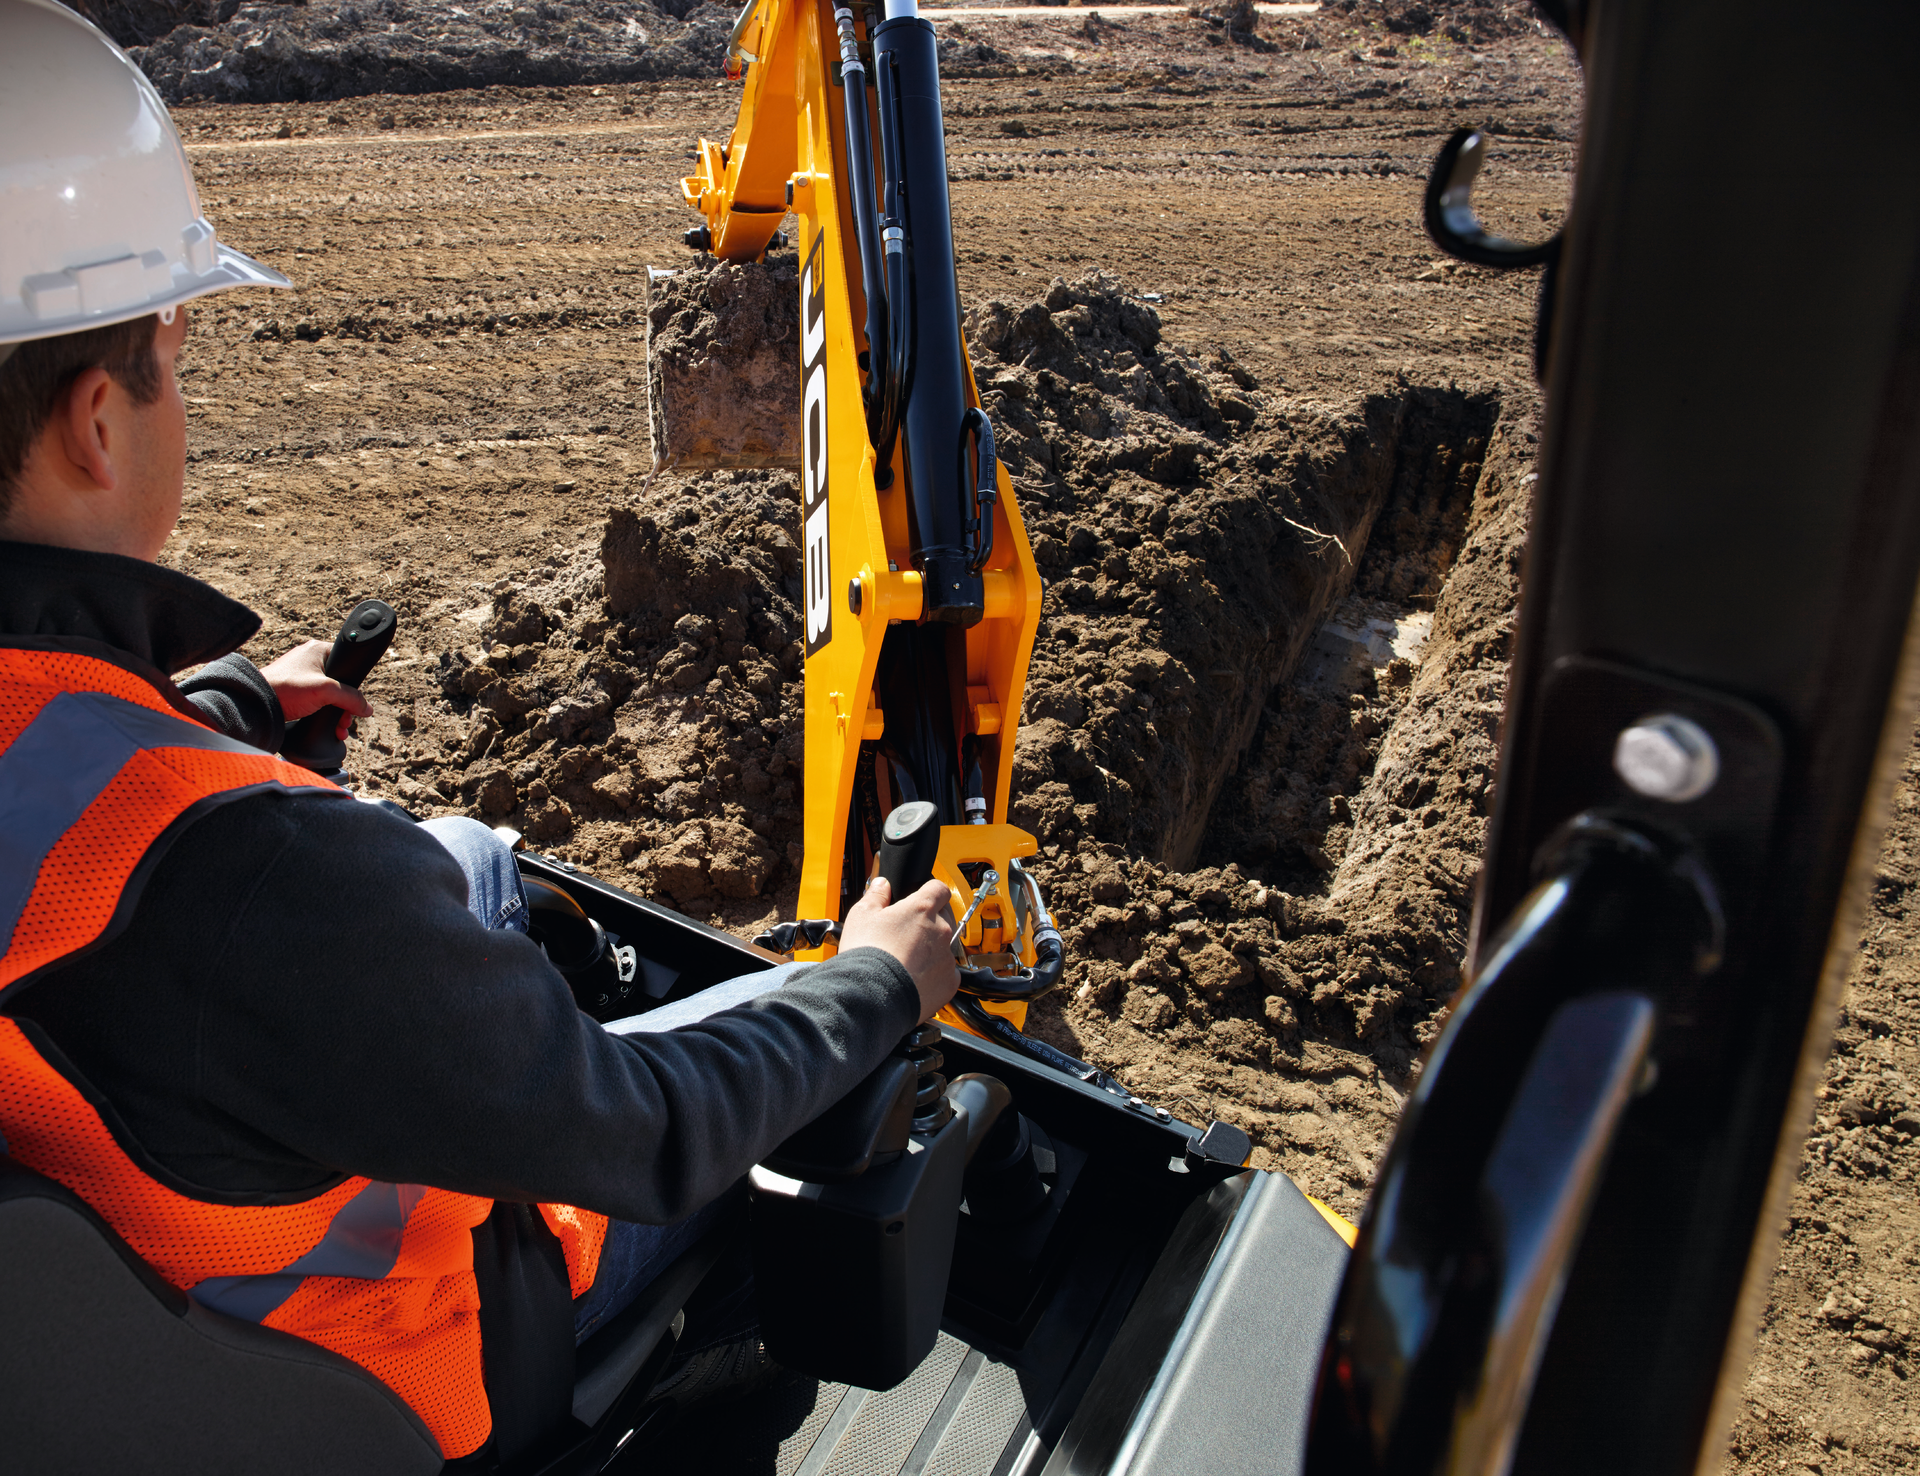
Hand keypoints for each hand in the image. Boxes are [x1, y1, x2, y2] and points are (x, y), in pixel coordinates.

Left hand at [260, 639, 373, 737]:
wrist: (256, 705)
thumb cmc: (285, 688)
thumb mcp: (326, 691)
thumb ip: (351, 697)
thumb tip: (367, 708)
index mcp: (318, 650)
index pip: (347, 662)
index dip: (354, 683)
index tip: (355, 700)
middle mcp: (310, 661)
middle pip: (340, 684)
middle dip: (345, 707)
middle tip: (345, 720)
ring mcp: (302, 677)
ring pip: (330, 696)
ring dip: (337, 714)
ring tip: (338, 729)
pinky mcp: (295, 692)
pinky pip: (318, 702)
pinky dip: (324, 715)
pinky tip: (328, 728)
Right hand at [838, 875, 959, 1023]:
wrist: (873, 995)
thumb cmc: (867, 955)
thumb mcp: (861, 915)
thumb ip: (876, 896)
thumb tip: (882, 885)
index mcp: (921, 909)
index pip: (938, 888)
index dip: (930, 890)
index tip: (923, 895)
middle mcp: (940, 930)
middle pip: (945, 916)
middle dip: (931, 920)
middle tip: (909, 931)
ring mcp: (947, 957)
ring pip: (946, 946)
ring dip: (933, 949)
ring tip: (909, 959)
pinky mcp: (949, 982)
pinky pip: (949, 973)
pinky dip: (937, 974)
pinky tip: (918, 977)